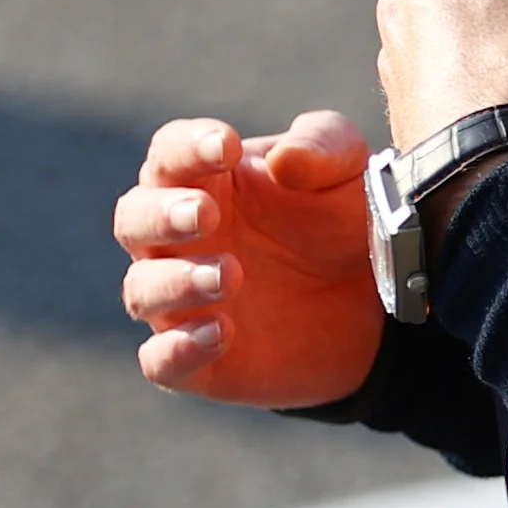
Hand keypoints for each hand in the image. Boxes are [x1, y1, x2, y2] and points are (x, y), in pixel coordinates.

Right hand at [113, 109, 382, 407]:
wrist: (374, 303)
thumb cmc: (345, 218)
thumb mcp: (350, 169)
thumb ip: (323, 147)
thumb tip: (283, 159)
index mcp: (206, 180)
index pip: (169, 153)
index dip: (187, 146)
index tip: (227, 147)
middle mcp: (180, 239)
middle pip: (133, 218)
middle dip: (161, 215)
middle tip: (206, 214)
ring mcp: (184, 301)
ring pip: (141, 290)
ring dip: (176, 281)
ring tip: (232, 275)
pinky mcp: (200, 360)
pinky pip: (160, 361)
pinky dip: (177, 350)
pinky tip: (221, 332)